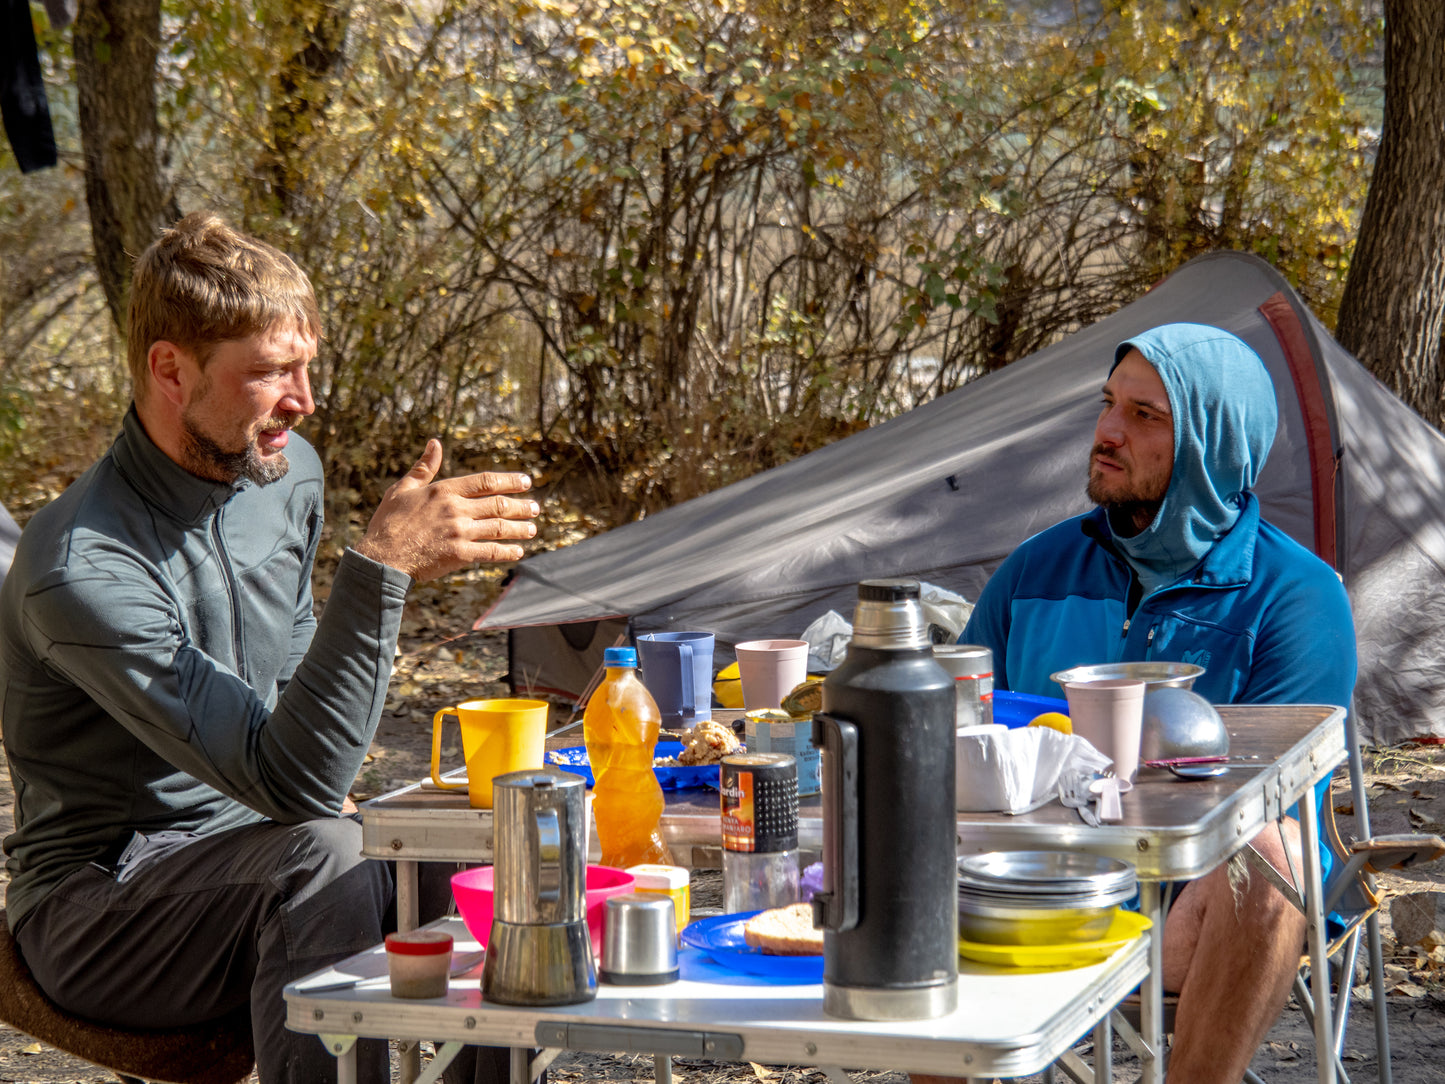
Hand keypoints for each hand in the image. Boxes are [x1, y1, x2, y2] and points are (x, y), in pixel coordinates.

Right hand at [353, 439, 537, 580]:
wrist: (381, 557)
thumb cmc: (389, 522)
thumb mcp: (403, 489)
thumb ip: (424, 467)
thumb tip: (435, 443)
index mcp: (444, 491)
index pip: (485, 481)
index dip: (509, 481)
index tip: (526, 482)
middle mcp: (455, 509)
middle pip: (498, 504)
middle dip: (520, 506)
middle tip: (535, 507)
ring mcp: (459, 532)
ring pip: (499, 528)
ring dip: (519, 528)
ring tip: (532, 529)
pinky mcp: (459, 555)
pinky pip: (491, 552)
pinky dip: (507, 551)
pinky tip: (518, 552)